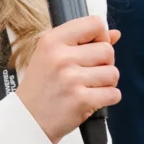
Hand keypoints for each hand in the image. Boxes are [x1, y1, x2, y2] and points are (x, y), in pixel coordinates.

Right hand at [14, 15, 119, 143]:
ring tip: (88, 88)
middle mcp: (61, 57)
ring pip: (113, 73)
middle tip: (88, 73)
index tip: (94, 47)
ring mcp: (72, 79)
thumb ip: (83, 41)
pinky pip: (113, 94)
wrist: (27, 119)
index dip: (101, 36)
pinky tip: (91, 100)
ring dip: (106, 83)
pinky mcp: (82, 100)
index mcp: (52, 41)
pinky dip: (107, 98)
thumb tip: (115, 34)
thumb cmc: (41, 87)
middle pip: (107, 50)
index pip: (94, 24)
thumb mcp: (51, 56)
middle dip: (105, 63)